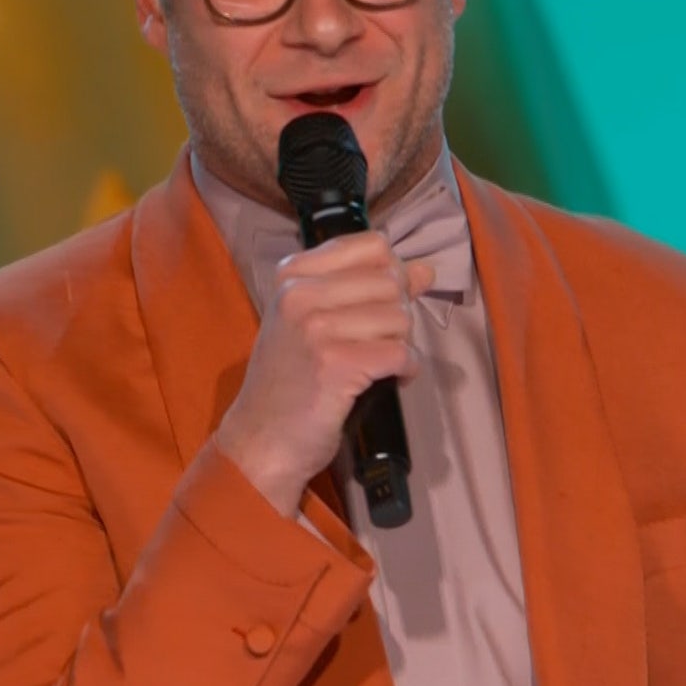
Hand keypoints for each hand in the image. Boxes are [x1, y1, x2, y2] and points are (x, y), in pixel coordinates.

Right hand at [214, 231, 433, 515]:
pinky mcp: (336, 365)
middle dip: (398, 314)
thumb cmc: (288, 380)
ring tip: (376, 363)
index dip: (392, 273)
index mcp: (293, 275)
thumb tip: (425, 270)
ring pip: (400, 317)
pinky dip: (406, 369)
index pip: (373, 245)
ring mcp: (317, 328)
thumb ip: (366, 289)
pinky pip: (401, 353)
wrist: (259, 440)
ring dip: (401, 344)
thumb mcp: (313, 321)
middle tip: (377, 342)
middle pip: (391, 281)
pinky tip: (389, 379)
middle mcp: (301, 294)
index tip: (382, 301)